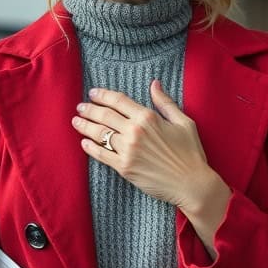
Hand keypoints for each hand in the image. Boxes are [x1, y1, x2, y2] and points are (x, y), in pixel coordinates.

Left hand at [72, 80, 215, 213]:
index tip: (93, 93)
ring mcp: (127, 150)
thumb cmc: (190, 153)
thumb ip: (165, 103)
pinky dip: (90, 147)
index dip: (103, 95)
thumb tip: (154, 84)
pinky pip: (101, 155)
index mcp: (148, 117)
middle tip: (80, 107)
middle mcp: (135, 131)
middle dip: (89, 109)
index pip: (118, 101)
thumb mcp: (183, 122)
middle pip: (105, 115)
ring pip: (99, 134)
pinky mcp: (124, 168)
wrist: (191, 184)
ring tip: (76, 121)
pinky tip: (84, 142)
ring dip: (84, 126)